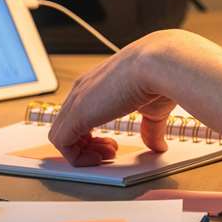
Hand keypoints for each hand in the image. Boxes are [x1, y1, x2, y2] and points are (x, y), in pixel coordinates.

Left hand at [48, 28, 221, 166]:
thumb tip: (157, 145)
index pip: (81, 111)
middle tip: (110, 152)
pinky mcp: (76, 115)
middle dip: (87, 144)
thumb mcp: (154, 107)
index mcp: (99, 82)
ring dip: (81, 152)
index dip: (94, 133)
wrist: (161, 63)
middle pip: (68, 124)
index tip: (113, 143)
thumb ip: (150, 127)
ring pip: (61, 134)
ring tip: (105, 157)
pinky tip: (99, 158)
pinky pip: (61, 143)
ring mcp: (77, 100)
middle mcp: (83, 89)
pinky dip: (76, 156)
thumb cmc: (161, 75)